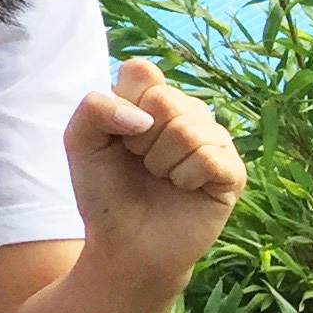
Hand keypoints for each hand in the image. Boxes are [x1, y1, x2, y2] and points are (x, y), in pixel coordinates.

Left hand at [68, 59, 243, 280]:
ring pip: (187, 130)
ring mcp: (213, 139)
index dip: (123, 104)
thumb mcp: (80, 142)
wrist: (125, 242)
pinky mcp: (232, 171)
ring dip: (160, 162)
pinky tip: (182, 188)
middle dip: (140, 139)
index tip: (118, 135)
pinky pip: (208, 158)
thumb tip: (144, 116)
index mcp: (151, 98)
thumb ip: (94, 108)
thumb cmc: (104, 190)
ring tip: (160, 177)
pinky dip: (184, 178)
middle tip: (140, 162)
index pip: (142, 71)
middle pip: (163, 99)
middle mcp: (187, 112)